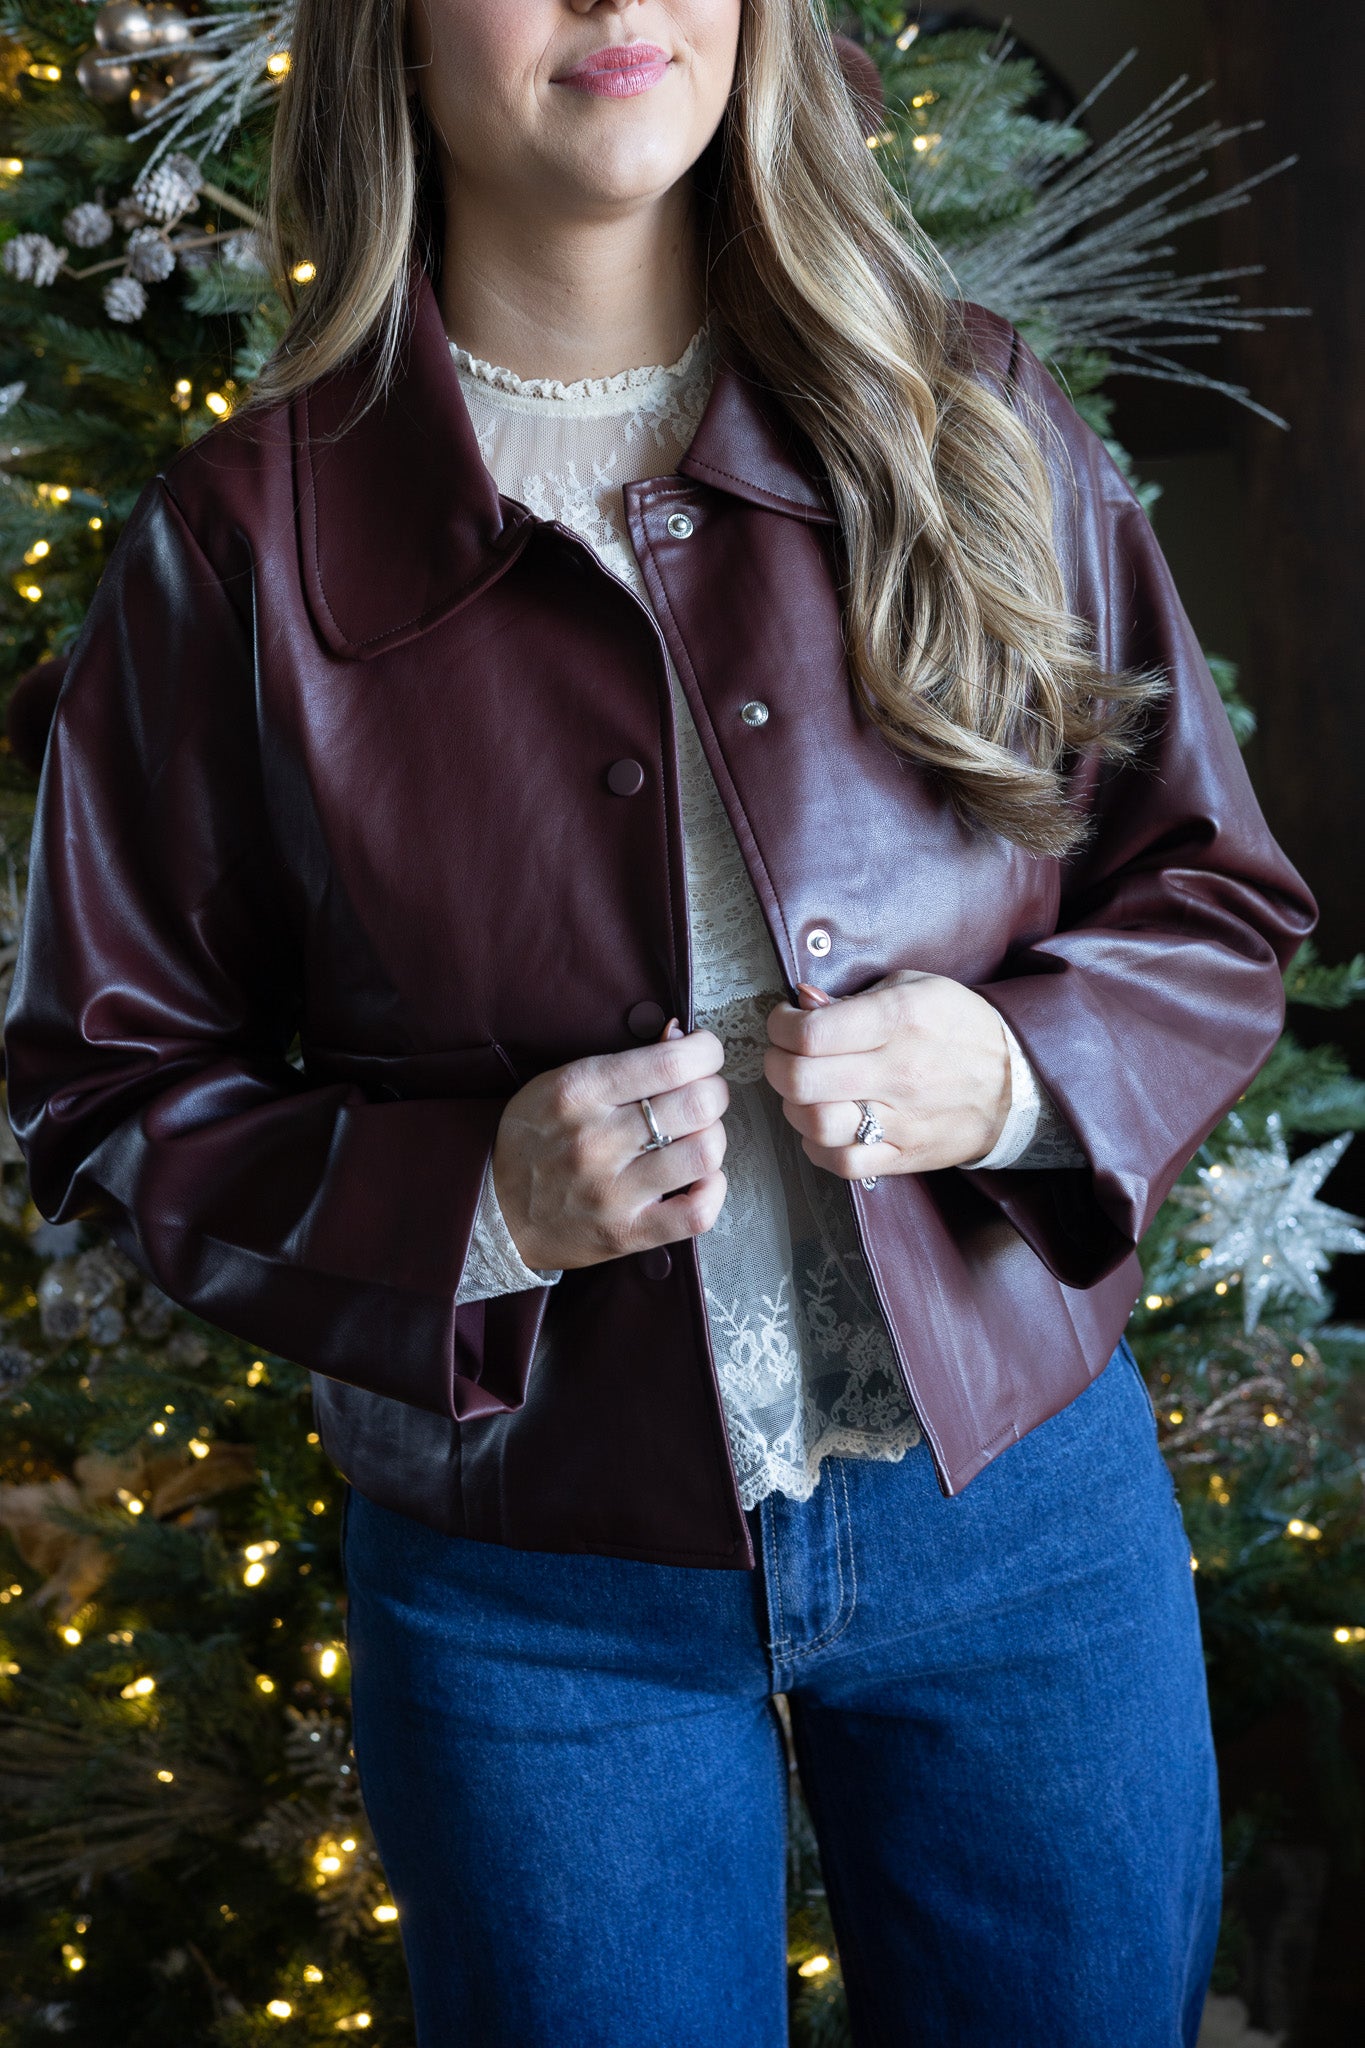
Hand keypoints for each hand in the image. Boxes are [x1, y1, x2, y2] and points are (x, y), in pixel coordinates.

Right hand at [491, 1022, 728, 1270]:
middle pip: (698, 1103)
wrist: (494, 1213)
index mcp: (578, 1091)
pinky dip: (712, 1190)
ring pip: (704, 1153)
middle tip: (702, 1096)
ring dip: (712, 1138)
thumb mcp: (559, 1084)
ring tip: (696, 1137)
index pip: (671, 1062)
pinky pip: (696, 1213)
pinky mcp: (626, 1234)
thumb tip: (680, 1036)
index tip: (704, 1055)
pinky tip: (699, 1178)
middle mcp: (597, 1140)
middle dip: (714, 1092)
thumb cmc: (533, 1141)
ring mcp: (612, 1192)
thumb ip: (621, 1062)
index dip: (706, 1052)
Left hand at [763, 971, 1010, 1179]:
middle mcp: (898, 1071)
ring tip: (803, 1092)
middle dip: (775, 1064)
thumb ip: (853, 997)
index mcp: (898, 1019)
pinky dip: (818, 1147)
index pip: (811, 1033)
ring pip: (816, 1125)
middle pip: (801, 1080)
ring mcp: (903, 1119)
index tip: (783, 1021)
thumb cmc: (958, 1026)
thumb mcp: (913, 988)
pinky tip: (823, 1126)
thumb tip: (802, 1001)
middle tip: (783, 1056)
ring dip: (793, 1107)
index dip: (779, 1026)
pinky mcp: (906, 1155)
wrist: (1018, 1080)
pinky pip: (843, 1163)